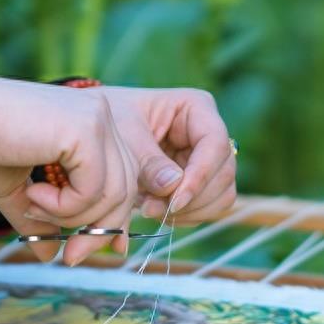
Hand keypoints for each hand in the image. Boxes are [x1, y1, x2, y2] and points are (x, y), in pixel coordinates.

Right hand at [0, 66, 139, 265]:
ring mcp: (97, 119)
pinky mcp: (87, 129)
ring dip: (74, 217)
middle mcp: (102, 115)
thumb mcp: (17, 189)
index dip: (107, 222)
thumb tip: (50, 257)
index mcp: (90, 123)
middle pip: (125, 189)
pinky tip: (34, 193)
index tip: (79, 252)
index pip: (121, 180)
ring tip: (34, 207)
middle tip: (70, 257)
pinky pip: (95, 188)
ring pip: (114, 192)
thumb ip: (40, 218)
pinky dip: (66, 206)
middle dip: (98, 231)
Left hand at [99, 85, 238, 224]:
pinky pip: (209, 207)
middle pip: (223, 173)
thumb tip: (172, 187)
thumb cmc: (113, 122)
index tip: (175, 202)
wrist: (100, 134)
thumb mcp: (126, 138)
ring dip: (189, 211)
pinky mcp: (203, 182)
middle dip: (191, 199)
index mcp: (196, 107)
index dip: (200, 175)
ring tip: (150, 209)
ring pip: (222, 195)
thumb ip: (150, 163)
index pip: (215, 143)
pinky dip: (186, 216)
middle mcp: (210, 132)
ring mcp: (209, 159)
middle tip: (152, 210)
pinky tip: (157, 211)